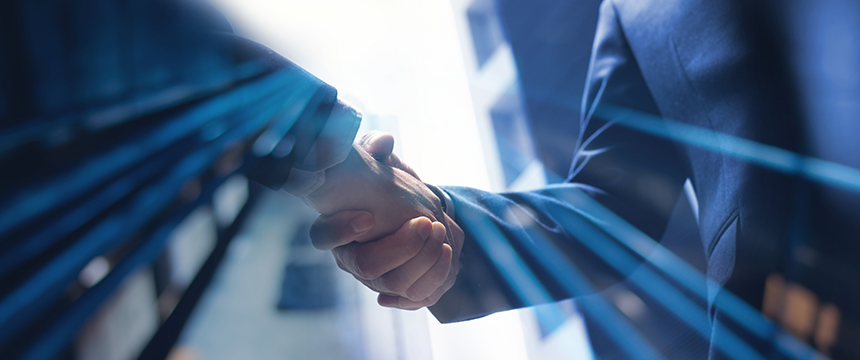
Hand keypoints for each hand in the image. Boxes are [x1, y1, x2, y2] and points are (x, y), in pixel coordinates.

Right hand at [308, 131, 463, 308]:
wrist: (409, 210)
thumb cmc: (383, 183)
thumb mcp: (374, 158)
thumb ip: (373, 146)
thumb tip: (382, 143)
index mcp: (334, 228)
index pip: (322, 237)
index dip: (342, 230)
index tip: (368, 217)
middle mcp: (350, 258)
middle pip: (367, 268)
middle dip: (402, 246)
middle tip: (427, 221)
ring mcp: (374, 278)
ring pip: (394, 285)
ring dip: (424, 260)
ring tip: (441, 233)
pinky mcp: (401, 288)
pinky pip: (415, 296)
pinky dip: (434, 278)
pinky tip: (447, 253)